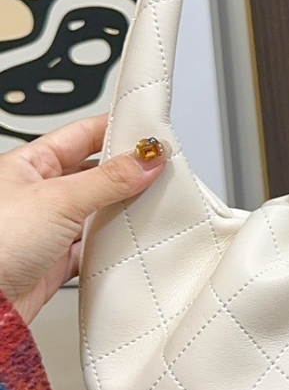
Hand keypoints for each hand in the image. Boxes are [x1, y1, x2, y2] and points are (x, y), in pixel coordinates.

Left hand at [0, 114, 165, 322]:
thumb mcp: (59, 199)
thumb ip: (109, 179)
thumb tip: (147, 159)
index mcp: (27, 164)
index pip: (82, 134)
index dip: (116, 130)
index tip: (150, 134)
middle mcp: (36, 193)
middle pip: (94, 172)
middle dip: (126, 172)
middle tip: (159, 169)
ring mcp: (47, 227)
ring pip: (96, 210)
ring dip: (121, 210)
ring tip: (150, 204)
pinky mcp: (55, 260)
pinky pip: (93, 246)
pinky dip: (113, 244)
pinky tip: (128, 241)